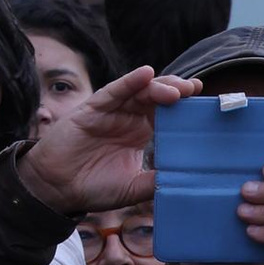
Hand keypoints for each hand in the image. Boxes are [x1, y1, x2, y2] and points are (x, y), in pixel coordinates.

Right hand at [15, 67, 198, 219]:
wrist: (58, 190)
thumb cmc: (95, 187)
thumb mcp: (134, 187)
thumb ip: (158, 181)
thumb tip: (189, 181)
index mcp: (140, 133)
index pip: (167, 114)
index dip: (185, 107)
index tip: (205, 104)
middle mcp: (128, 118)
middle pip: (157, 97)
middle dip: (178, 91)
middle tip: (196, 90)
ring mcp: (111, 111)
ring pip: (139, 91)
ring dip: (159, 86)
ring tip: (178, 89)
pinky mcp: (93, 109)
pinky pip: (114, 91)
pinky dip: (129, 82)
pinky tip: (145, 74)